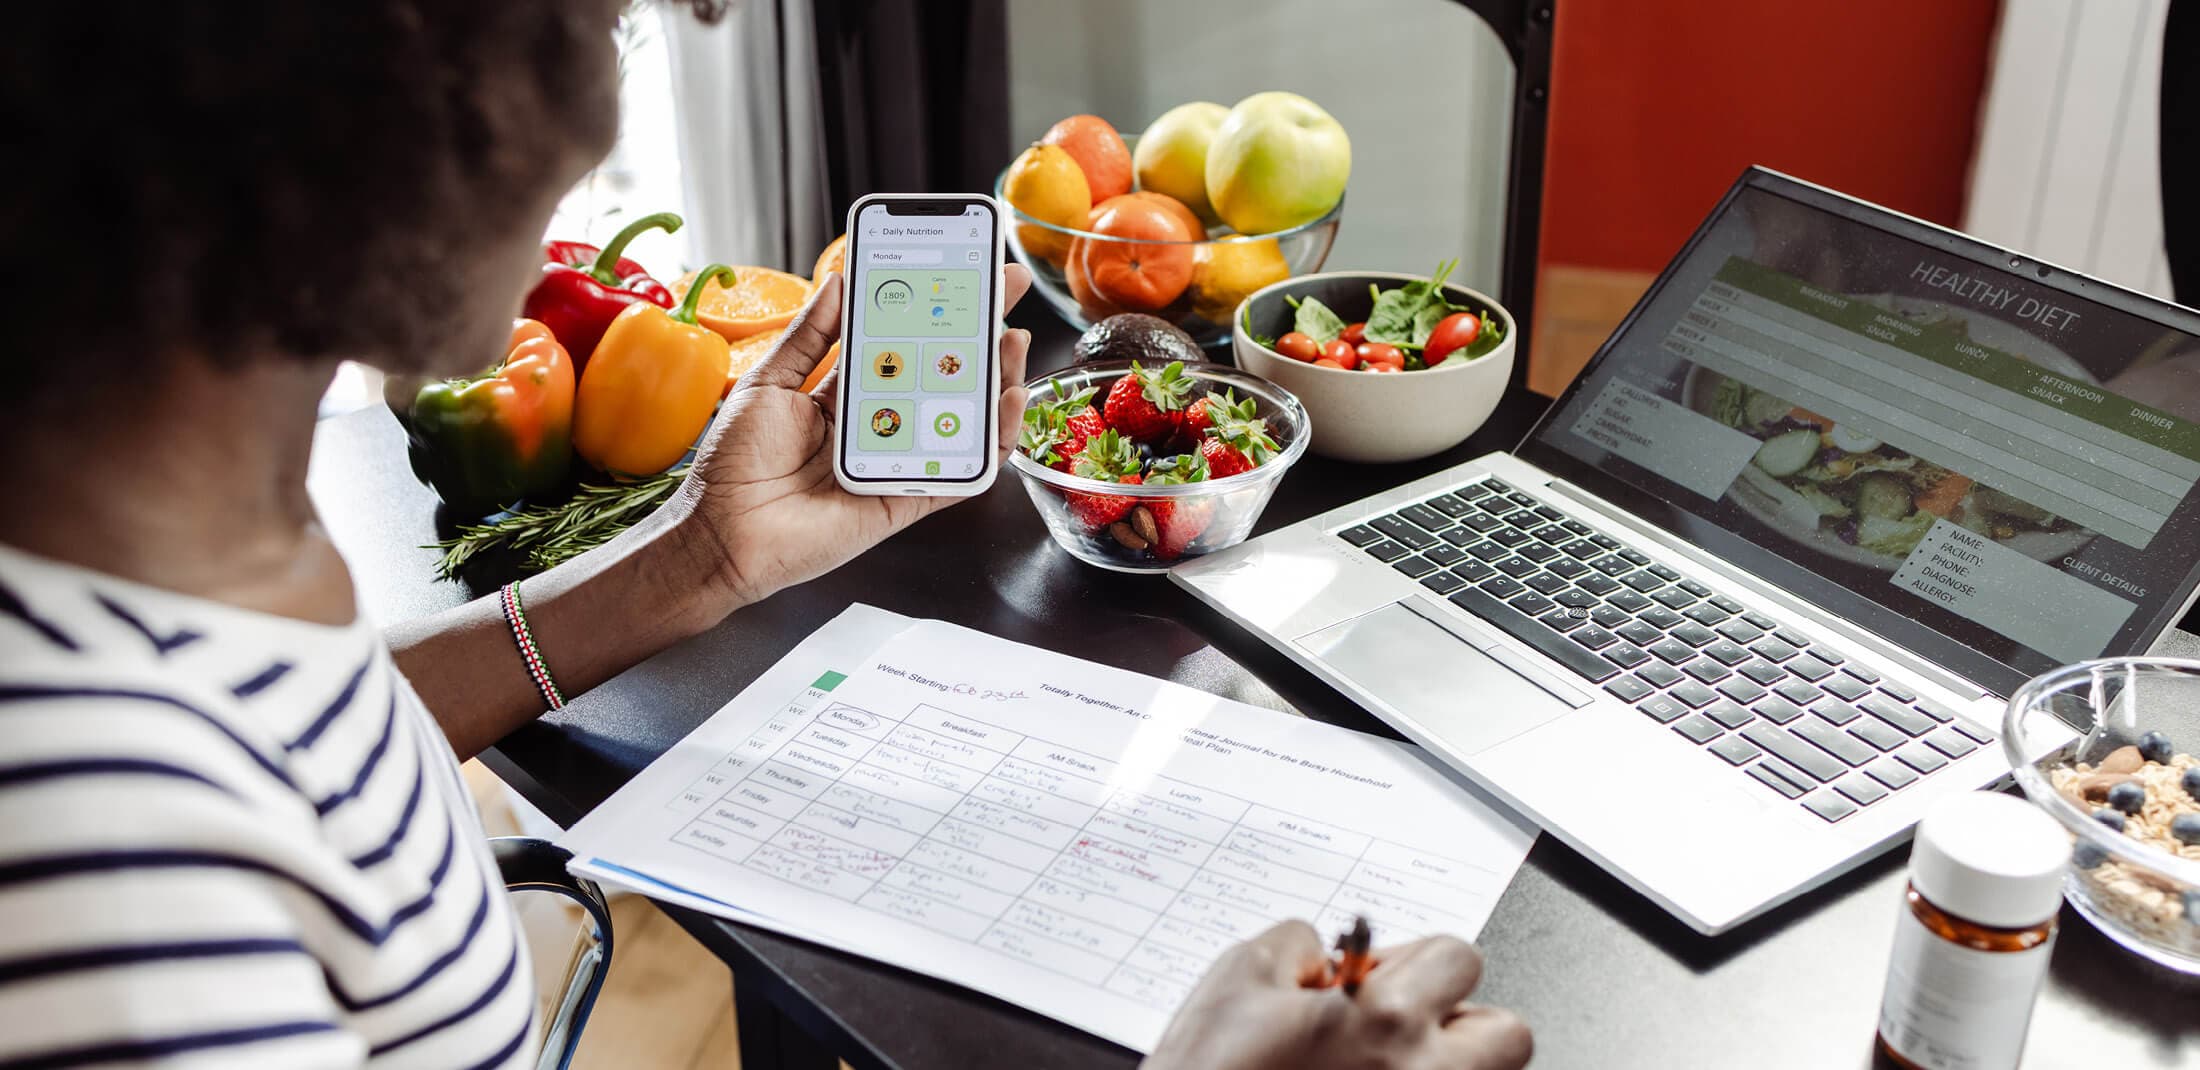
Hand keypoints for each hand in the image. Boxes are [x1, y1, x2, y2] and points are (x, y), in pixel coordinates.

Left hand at [673, 266, 1032, 610]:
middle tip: (1008, 291)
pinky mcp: (907, 498)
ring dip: (996, 381)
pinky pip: (961, 470)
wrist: (722, 533)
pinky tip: (1007, 404)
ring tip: (1012, 341)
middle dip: (979, 335)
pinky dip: (991, 441)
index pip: (904, 345)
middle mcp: (878, 426)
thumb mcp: (769, 381)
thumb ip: (811, 336)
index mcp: (845, 396)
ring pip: (961, 420)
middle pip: (944, 377)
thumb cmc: (733, 464)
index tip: (965, 273)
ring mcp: (897, 462)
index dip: (935, 311)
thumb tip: (840, 281)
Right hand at [1142, 922, 1529, 1069]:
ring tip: (1390, 1067)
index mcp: (1384, 1018)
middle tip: (1402, 1028)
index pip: (1456, 957)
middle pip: (1506, 1032)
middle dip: (1458, 1019)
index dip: (1412, 962)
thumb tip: (1323, 951)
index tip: (1377, 980)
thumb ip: (1297, 943)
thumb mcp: (1239, 976)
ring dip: (1451, 1065)